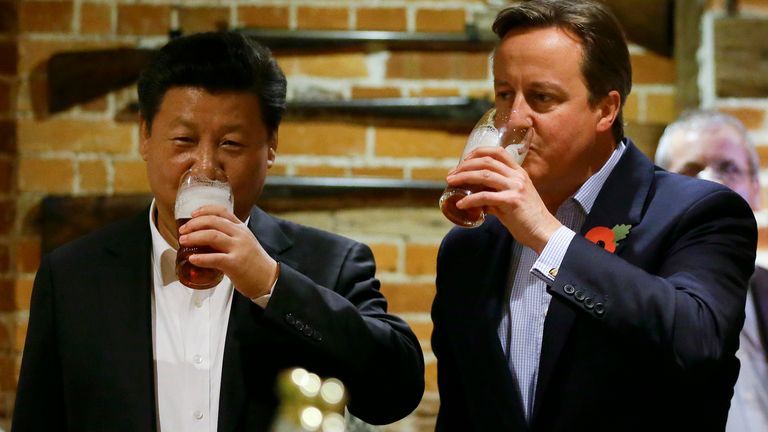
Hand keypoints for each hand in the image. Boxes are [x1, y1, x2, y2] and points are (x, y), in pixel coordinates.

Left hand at [178, 205, 277, 297]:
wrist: (268, 279)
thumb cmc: (254, 262)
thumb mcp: (244, 242)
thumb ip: (229, 236)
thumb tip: (205, 236)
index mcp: (241, 228)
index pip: (222, 211)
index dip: (204, 210)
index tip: (192, 214)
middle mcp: (240, 235)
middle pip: (213, 222)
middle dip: (194, 224)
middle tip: (183, 230)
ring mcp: (238, 249)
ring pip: (212, 236)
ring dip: (194, 237)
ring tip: (183, 241)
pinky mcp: (235, 264)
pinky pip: (215, 258)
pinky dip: (201, 258)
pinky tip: (192, 258)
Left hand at [447, 146, 561, 252]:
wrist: (544, 232)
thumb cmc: (527, 218)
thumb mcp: (512, 199)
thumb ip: (495, 195)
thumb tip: (476, 199)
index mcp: (519, 172)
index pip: (497, 152)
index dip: (477, 153)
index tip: (463, 161)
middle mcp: (517, 176)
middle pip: (486, 161)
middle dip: (465, 166)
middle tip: (451, 175)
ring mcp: (515, 187)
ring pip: (484, 175)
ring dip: (463, 177)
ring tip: (450, 183)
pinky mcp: (511, 201)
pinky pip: (485, 197)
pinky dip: (470, 200)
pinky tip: (461, 204)